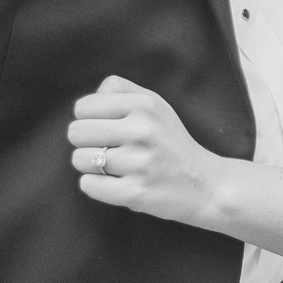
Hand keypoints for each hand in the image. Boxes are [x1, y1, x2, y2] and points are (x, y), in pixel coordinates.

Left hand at [69, 75, 223, 226]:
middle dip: (86, 142)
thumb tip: (86, 102)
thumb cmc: (171, 142)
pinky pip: (88, 185)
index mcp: (145, 105)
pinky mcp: (136, 192)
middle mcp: (142, 130)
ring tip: (115, 167)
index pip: (83, 107)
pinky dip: (95, 185)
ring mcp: (139, 163)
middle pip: (76, 131)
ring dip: (91, 166)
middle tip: (107, 149)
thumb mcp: (156, 105)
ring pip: (79, 159)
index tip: (106, 129)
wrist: (205, 184)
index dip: (88, 119)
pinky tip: (114, 183)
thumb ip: (121, 90)